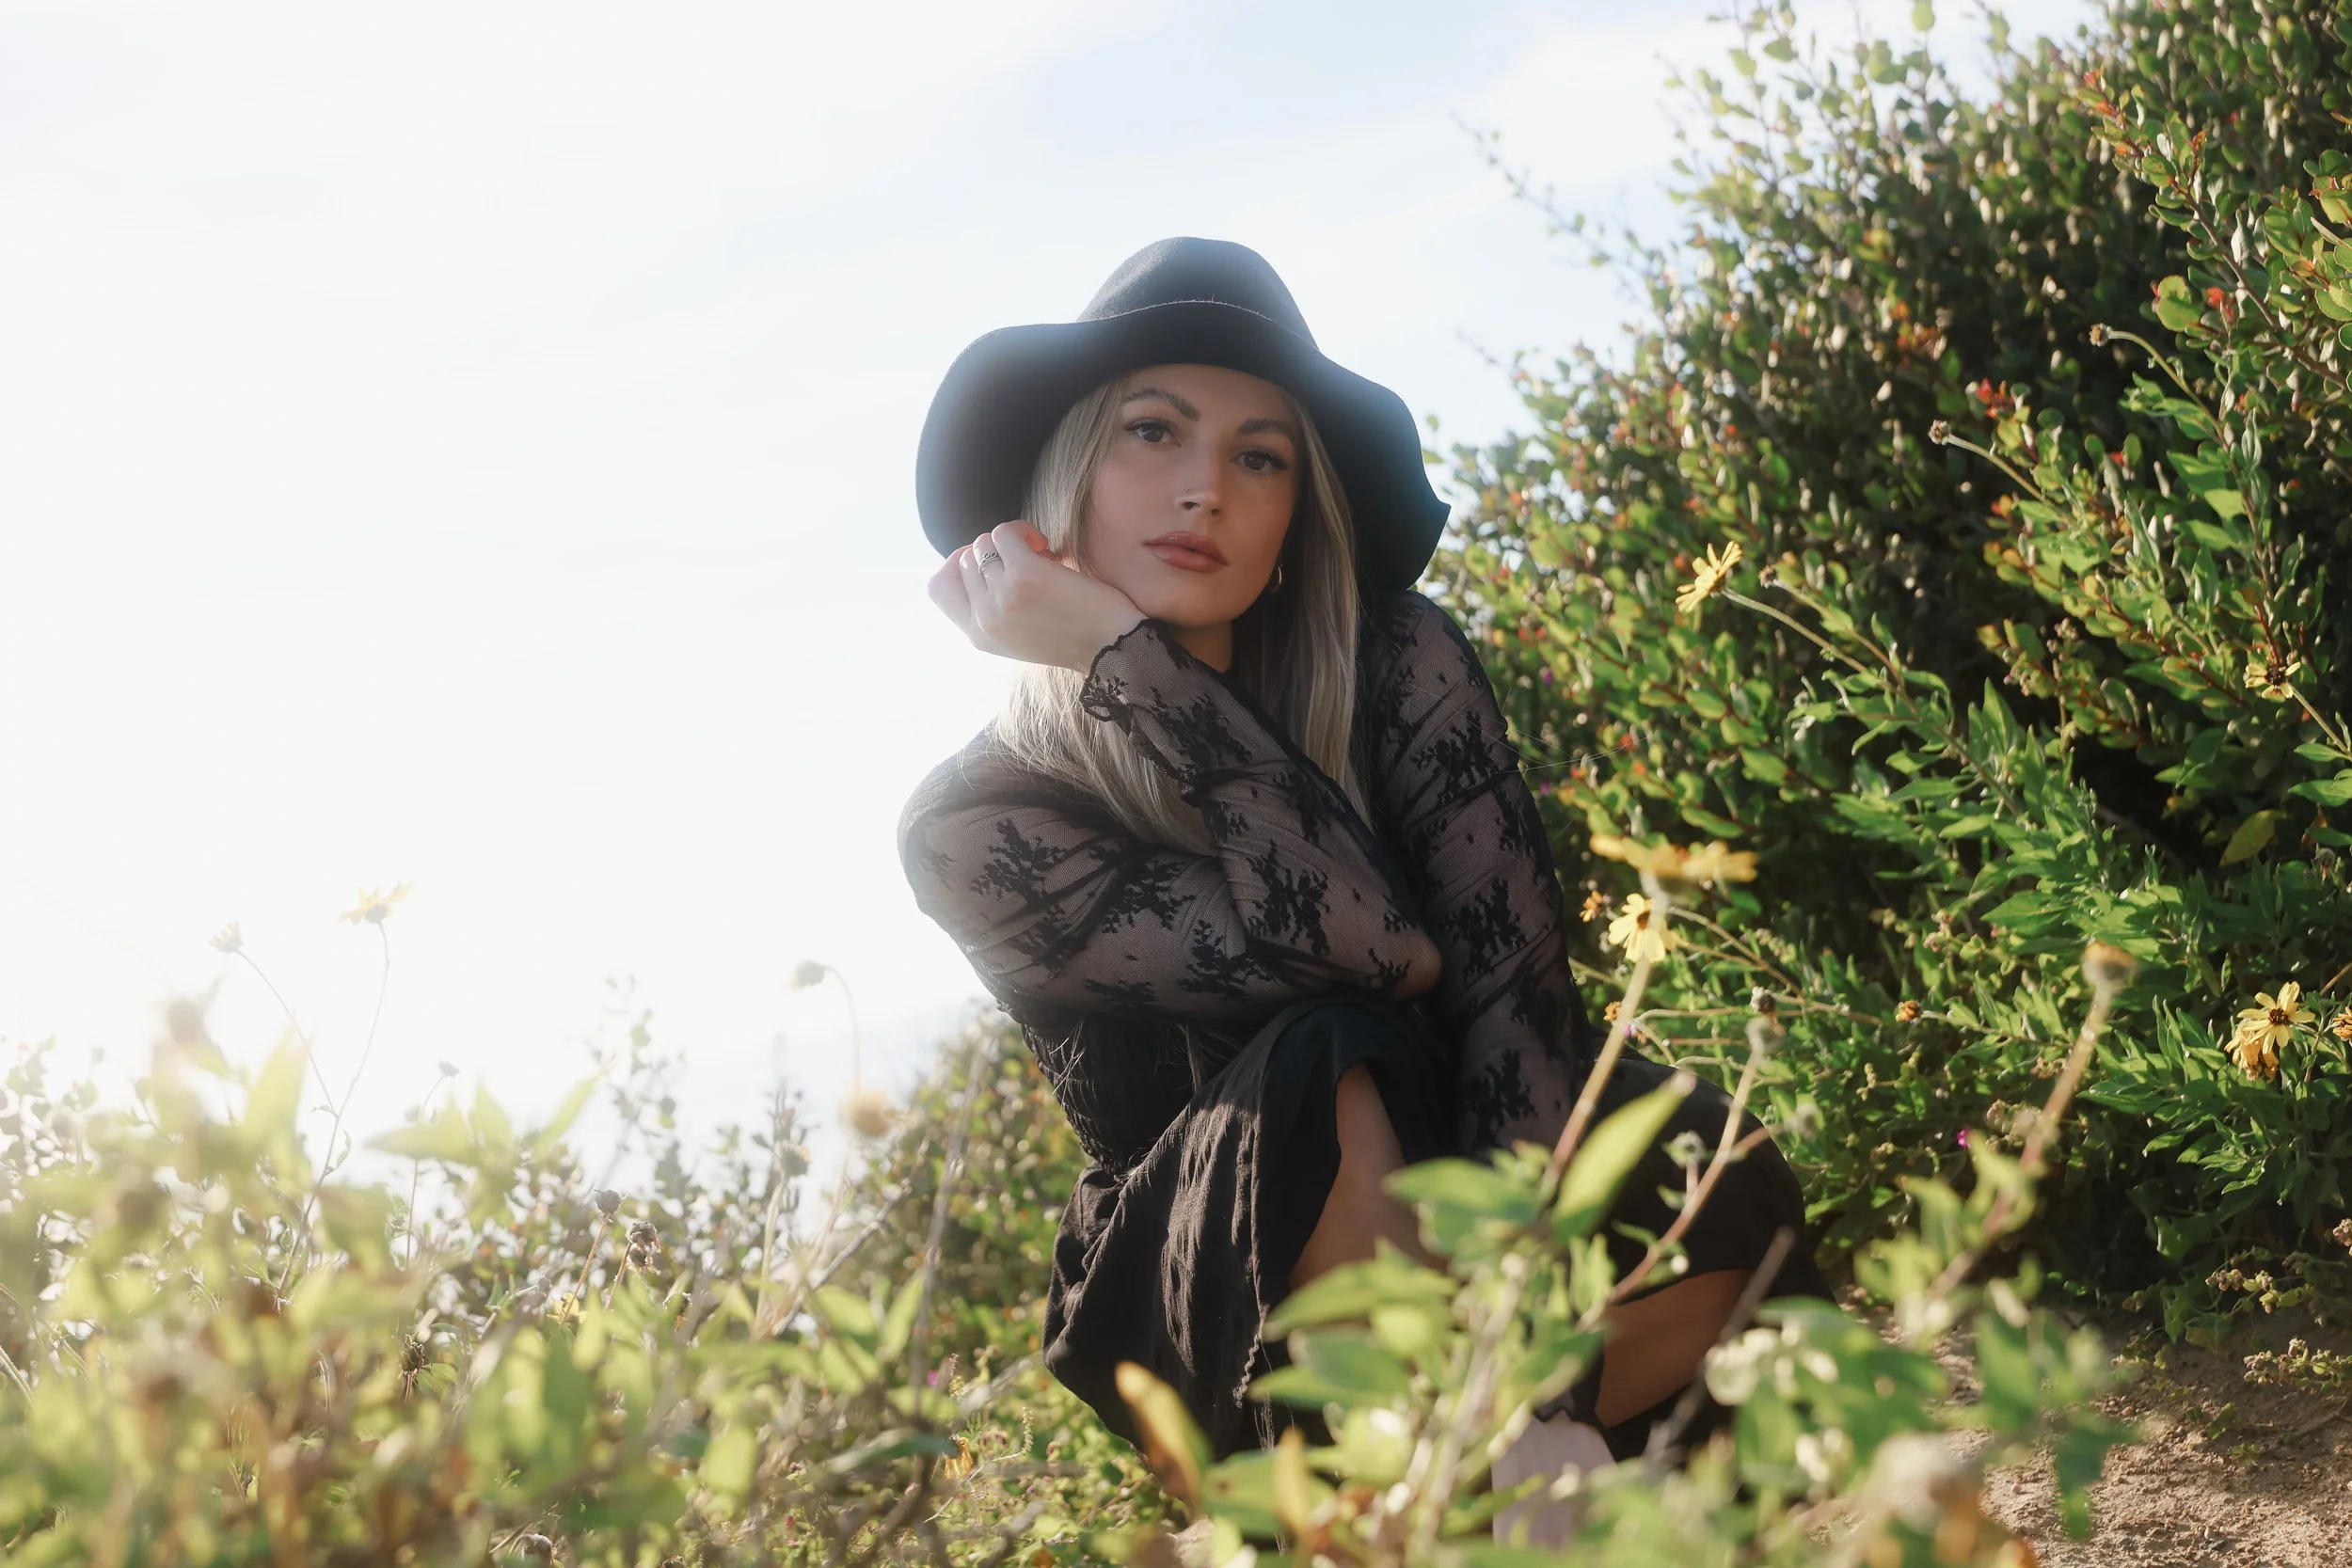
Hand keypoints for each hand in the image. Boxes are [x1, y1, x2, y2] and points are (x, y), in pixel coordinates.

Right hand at [928, 520, 1145, 671]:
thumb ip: (991, 608)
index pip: (938, 587)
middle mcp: (983, 619)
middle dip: (995, 552)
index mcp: (978, 636)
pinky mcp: (1023, 574)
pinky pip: (1005, 532)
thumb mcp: (1018, 635)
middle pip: (965, 559)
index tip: (990, 561)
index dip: (958, 565)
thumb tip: (973, 558)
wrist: (1112, 648)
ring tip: (1042, 555)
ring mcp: (1000, 596)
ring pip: (985, 543)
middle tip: (1029, 560)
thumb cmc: (1073, 635)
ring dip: (1013, 540)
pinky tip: (1048, 548)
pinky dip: (1024, 530)